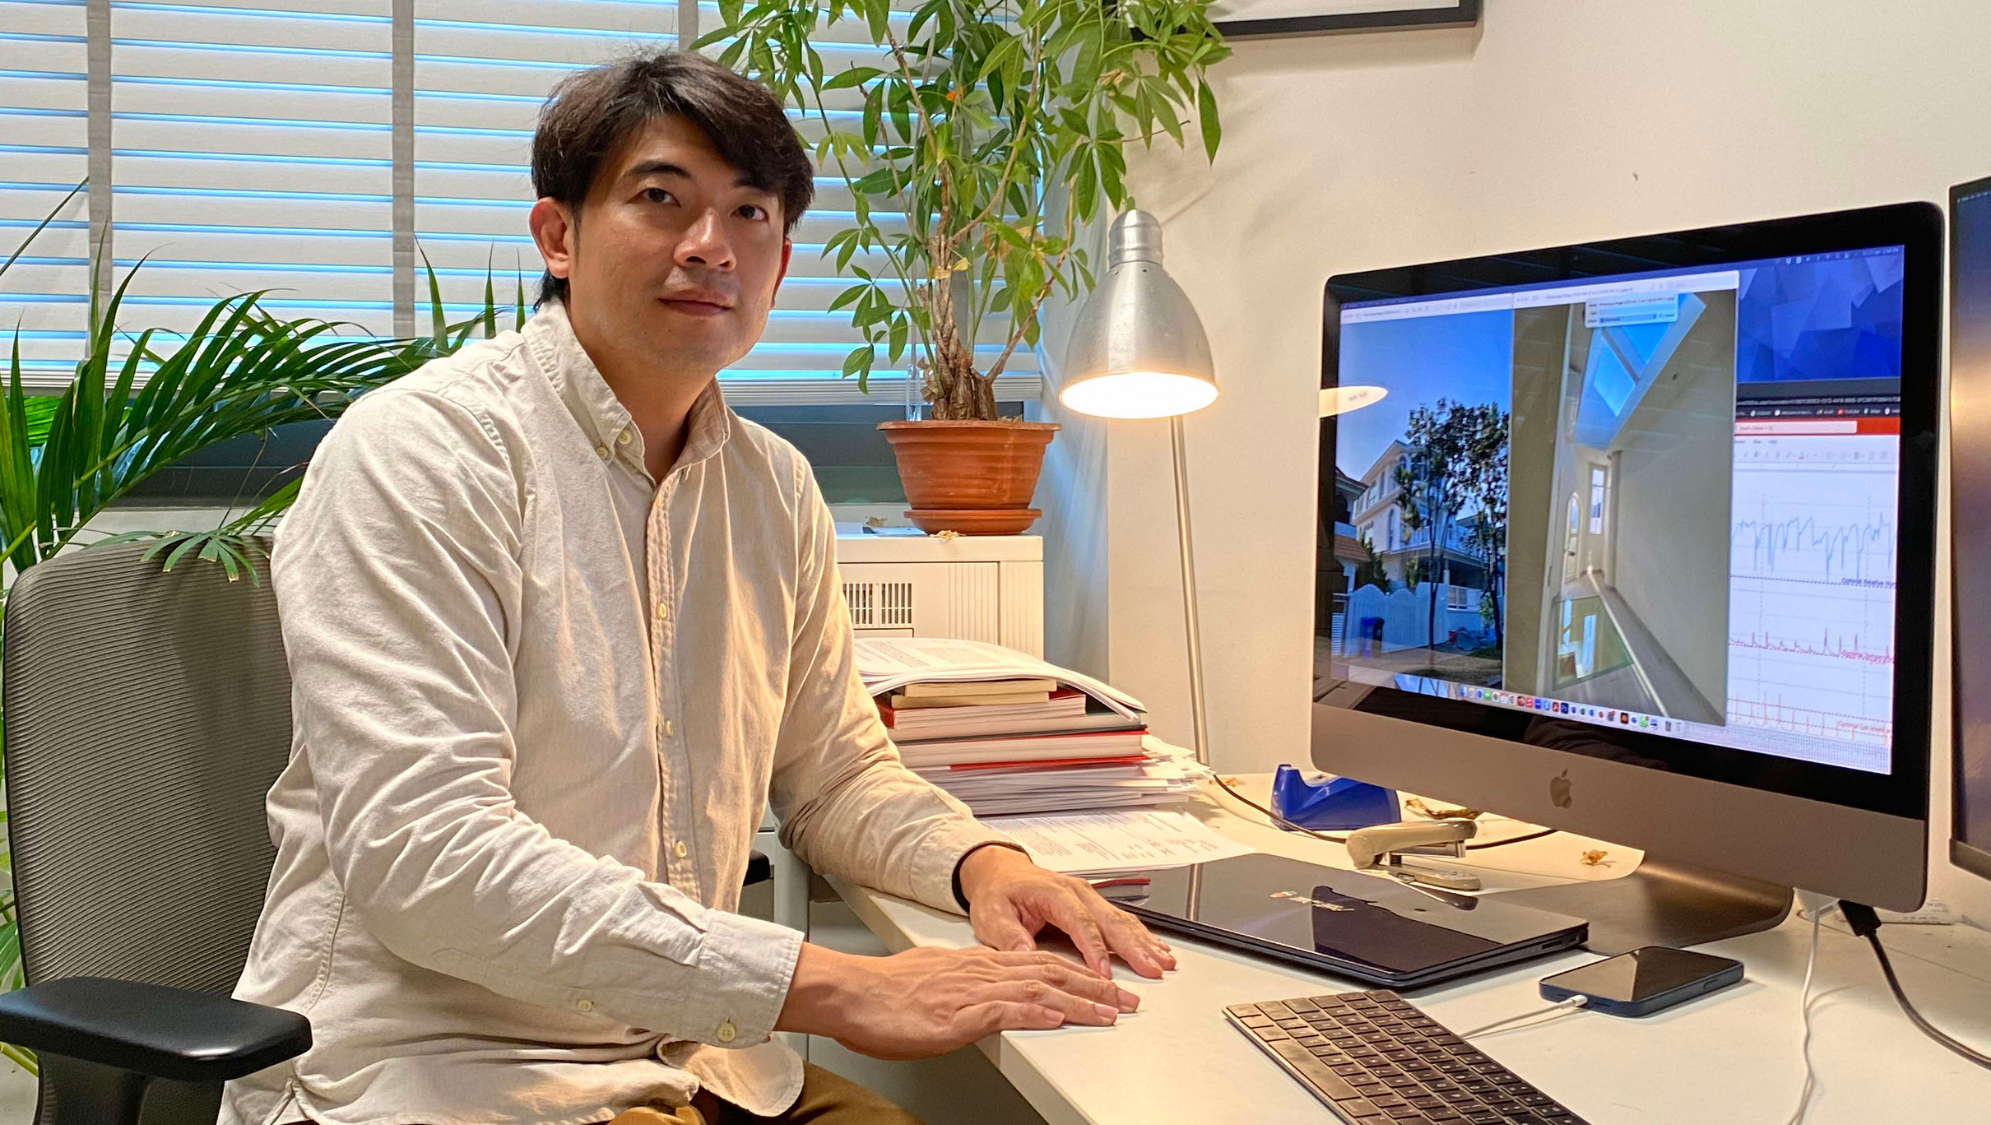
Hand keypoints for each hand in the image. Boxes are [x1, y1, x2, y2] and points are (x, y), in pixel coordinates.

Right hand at [774, 942, 1139, 1059]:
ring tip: (1110, 1010)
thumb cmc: (882, 992)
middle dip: (1094, 986)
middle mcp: (981, 971)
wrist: (850, 992)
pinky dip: (1032, 1013)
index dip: (1079, 974)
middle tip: (1128, 998)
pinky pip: (1002, 1011)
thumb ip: (964, 982)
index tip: (1106, 985)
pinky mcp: (956, 1015)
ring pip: (1036, 989)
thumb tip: (984, 991)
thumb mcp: (934, 979)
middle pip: (1050, 973)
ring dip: (1078, 1000)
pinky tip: (1056, 1017)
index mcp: (978, 964)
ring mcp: (971, 992)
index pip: (1040, 965)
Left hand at [956, 844, 1176, 979]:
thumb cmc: (998, 893)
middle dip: (1134, 947)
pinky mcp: (1092, 904)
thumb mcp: (992, 915)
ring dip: (1144, 942)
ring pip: (1121, 919)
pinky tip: (1156, 948)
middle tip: (1151, 969)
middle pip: (1110, 920)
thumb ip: (1010, 937)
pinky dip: (1140, 935)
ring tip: (1163, 961)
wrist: (999, 872)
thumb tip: (1028, 955)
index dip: (1094, 949)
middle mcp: (1076, 891)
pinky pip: (1121, 919)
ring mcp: (1087, 896)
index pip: (1080, 923)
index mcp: (1053, 892)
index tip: (1103, 973)